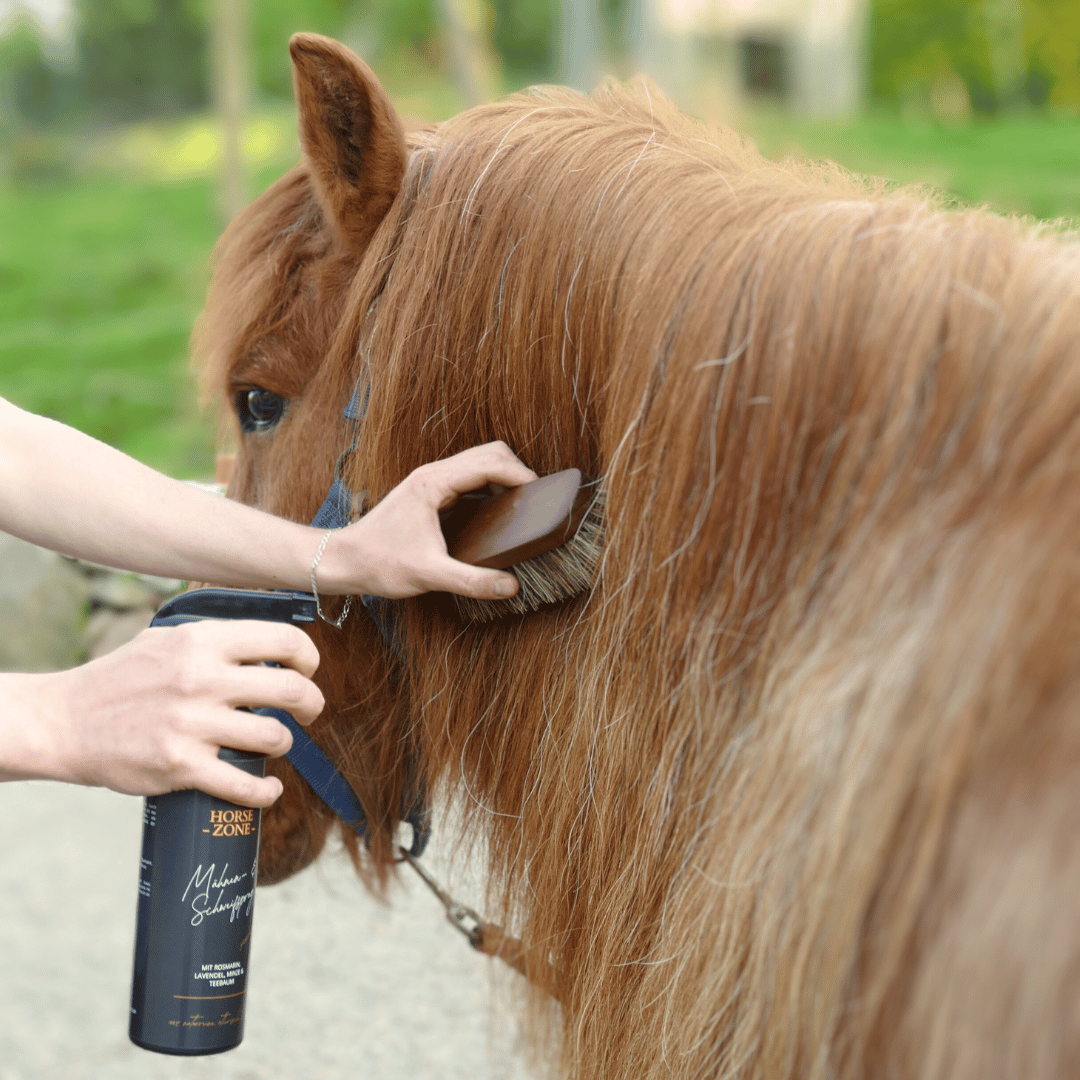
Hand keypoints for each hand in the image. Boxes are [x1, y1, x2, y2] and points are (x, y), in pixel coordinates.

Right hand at [43, 619, 322, 806]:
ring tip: (274, 743)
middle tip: (309, 710)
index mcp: (202, 641)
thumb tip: (265, 634)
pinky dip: (266, 792)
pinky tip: (269, 789)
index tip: (308, 670)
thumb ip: (214, 636)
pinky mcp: (181, 766)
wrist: (64, 722)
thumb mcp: (166, 637)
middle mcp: (201, 679)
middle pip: (292, 688)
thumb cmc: (121, 678)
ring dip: (285, 744)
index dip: (309, 656)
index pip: (284, 640)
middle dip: (312, 703)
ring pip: (275, 736)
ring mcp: (192, 724)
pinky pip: (244, 785)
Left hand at [319, 441, 538, 599]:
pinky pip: (470, 475)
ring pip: (480, 460)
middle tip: (536, 500)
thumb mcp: (429, 575)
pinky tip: (498, 510)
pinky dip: (491, 484)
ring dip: (505, 474)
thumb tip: (510, 586)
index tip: (541, 496)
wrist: (344, 560)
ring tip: (522, 504)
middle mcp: (433, 473)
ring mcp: (431, 479)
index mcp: (434, 483)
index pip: (490, 463)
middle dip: (518, 469)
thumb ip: (472, 581)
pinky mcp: (429, 490)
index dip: (521, 475)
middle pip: (490, 452)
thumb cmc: (379, 563)